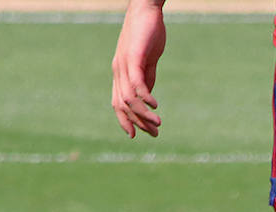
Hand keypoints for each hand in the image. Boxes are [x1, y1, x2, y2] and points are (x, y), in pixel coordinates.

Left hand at [111, 0, 166, 137]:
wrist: (146, 9)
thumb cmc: (148, 32)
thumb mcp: (148, 60)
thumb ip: (147, 77)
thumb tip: (148, 96)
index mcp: (120, 73)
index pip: (117, 103)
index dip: (124, 120)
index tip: (136, 135)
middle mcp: (118, 71)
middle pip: (122, 105)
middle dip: (138, 122)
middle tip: (155, 133)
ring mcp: (124, 64)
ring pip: (128, 98)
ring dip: (143, 114)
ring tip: (158, 123)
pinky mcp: (133, 57)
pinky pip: (136, 83)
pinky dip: (144, 97)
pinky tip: (154, 105)